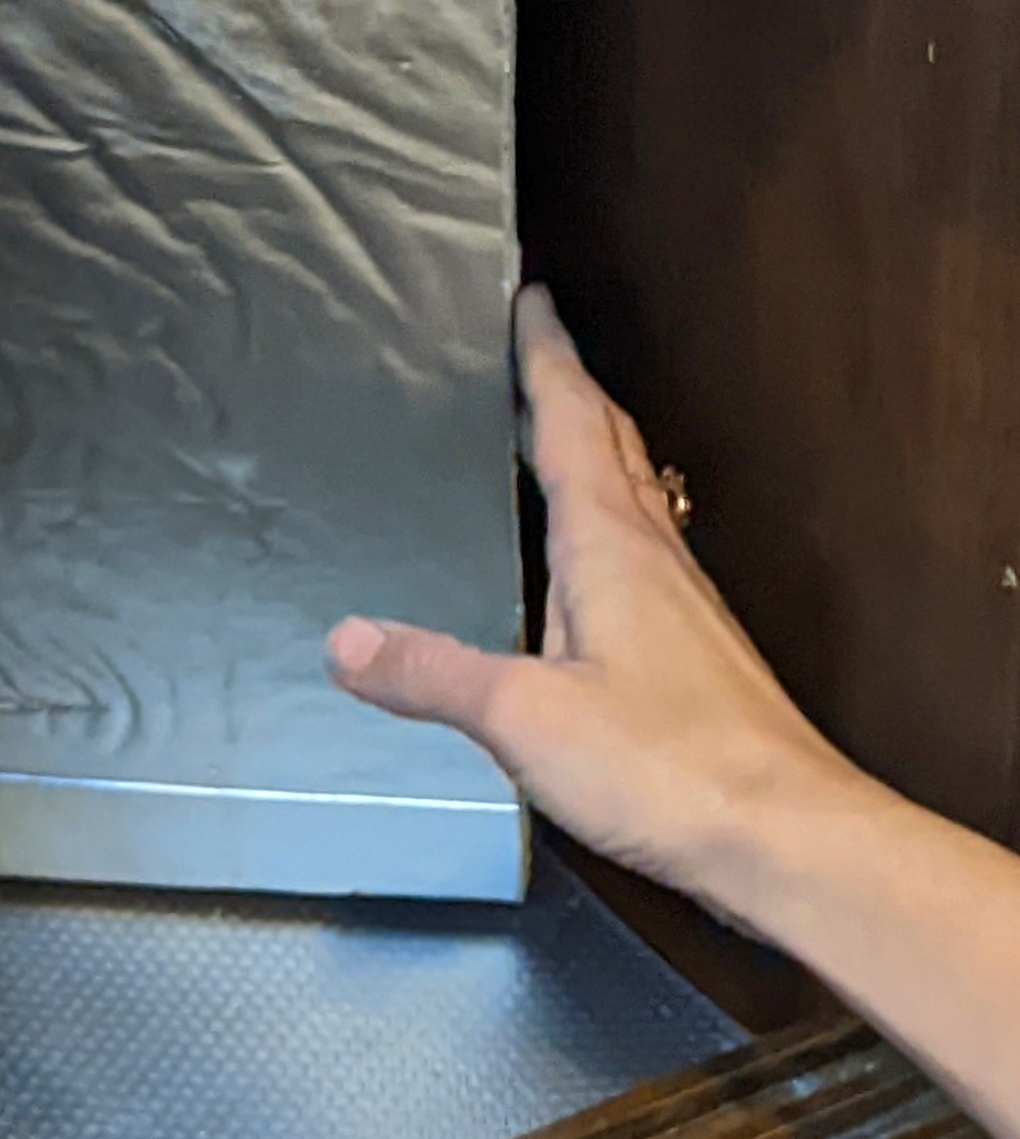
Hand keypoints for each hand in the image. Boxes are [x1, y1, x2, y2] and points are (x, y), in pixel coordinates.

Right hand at [327, 284, 863, 913]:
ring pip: (635, 494)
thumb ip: (433, 674)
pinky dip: (609, 515)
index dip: (545, 359)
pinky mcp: (694, 652)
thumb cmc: (671, 767)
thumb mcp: (526, 720)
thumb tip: (344, 639)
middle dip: (571, 386)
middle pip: (611, 444)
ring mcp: (681, 604)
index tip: (531, 298)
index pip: (569, 423)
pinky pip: (643, 549)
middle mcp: (653, 557)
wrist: (793, 840)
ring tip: (558, 425)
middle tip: (538, 341)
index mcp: (609, 546)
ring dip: (595, 445)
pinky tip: (593, 557)